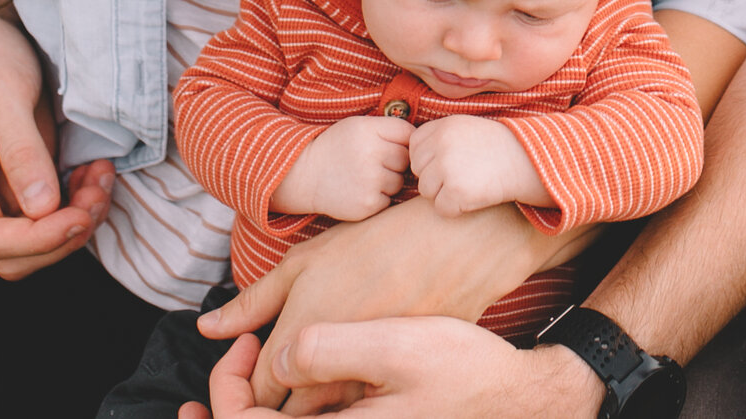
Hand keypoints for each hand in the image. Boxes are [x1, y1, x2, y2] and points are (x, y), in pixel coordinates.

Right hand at [0, 0, 113, 277]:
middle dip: (60, 236)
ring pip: (36, 235)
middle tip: (98, 195)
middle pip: (12, 253)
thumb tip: (41, 209)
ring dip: (76, 219)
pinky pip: (51, 209)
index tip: (79, 217)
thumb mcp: (4, 95)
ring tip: (102, 178)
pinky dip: (78, 200)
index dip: (37, 241)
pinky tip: (96, 171)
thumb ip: (21, 152)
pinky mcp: (21, 174)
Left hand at [176, 321, 602, 418]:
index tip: (245, 342)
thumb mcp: (396, 343)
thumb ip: (325, 348)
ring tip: (254, 354)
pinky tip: (297, 368)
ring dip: (261, 403)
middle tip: (240, 347)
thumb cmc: (463, 368)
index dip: (228, 387)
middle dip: (236, 400)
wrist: (517, 397)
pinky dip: (295, 403)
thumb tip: (275, 356)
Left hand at [197, 195, 578, 408]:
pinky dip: (343, 398)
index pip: (252, 396)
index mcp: (303, 349)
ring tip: (311, 357)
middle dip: (270, 396)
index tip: (249, 349)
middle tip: (274, 356)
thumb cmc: (383, 247)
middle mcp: (335, 385)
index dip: (238, 379)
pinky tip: (350, 362)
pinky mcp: (401, 398)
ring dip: (307, 398)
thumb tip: (210, 328)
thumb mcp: (308, 262)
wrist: (461, 247)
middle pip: (286, 415)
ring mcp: (372, 396)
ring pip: (321, 415)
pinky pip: (359, 410)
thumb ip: (255, 302)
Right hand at [270, 117, 412, 221]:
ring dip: (388, 182)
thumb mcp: (358, 126)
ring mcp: (370, 181)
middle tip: (373, 163)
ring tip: (364, 177)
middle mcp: (371, 154)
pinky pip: (388, 200)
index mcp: (369, 130)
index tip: (387, 145)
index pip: (408, 134)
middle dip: (395, 163)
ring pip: (399, 182)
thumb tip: (424, 143)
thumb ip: (389, 129)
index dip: (401, 141)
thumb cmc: (336, 148)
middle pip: (406, 160)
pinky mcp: (368, 204)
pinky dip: (378, 198)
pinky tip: (359, 191)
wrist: (304, 176)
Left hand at [407, 117, 546, 216]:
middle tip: (464, 173)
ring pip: (426, 192)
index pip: (414, 148)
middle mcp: (441, 145)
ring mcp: (447, 168)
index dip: (430, 159)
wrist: (528, 161)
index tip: (452, 160)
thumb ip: (437, 137)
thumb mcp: (464, 128)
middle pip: (419, 171)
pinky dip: (457, 208)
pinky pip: (442, 208)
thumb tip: (405, 158)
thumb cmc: (495, 147)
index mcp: (441, 127)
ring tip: (470, 183)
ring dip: (445, 194)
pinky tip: (475, 196)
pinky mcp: (456, 192)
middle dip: (436, 177)